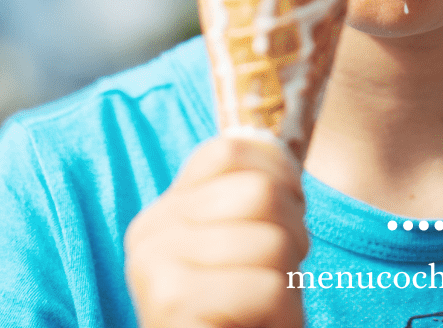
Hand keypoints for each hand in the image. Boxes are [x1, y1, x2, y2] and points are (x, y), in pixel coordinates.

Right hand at [125, 135, 308, 327]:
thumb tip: (280, 133)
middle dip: (293, 233)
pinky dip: (285, 313)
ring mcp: (156, 273)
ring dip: (290, 281)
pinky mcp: (173, 313)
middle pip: (261, 192)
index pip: (231, 149)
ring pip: (272, 242)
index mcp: (166, 207)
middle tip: (282, 271)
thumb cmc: (243, 313)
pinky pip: (267, 290)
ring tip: (269, 307)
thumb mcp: (241, 244)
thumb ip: (249, 197)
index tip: (291, 208)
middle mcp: (149, 232)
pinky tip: (262, 327)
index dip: (279, 172)